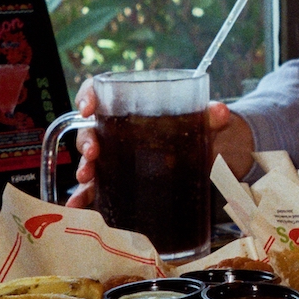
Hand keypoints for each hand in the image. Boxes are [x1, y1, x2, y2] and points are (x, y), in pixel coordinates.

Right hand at [67, 79, 255, 207]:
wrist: (208, 157)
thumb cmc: (196, 129)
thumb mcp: (204, 119)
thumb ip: (210, 115)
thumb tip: (220, 112)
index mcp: (131, 106)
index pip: (100, 92)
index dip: (88, 96)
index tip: (88, 108)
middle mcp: (117, 131)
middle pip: (90, 131)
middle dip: (87, 142)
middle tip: (94, 154)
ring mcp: (116, 158)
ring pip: (90, 161)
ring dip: (84, 170)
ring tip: (87, 180)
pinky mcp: (120, 182)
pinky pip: (97, 189)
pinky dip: (85, 198)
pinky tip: (79, 206)